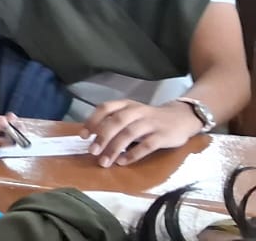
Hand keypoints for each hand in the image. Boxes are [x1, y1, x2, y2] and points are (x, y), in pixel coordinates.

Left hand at [84, 100, 203, 167]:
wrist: (182, 118)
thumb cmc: (149, 119)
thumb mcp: (131, 114)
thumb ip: (113, 122)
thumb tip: (90, 138)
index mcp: (126, 105)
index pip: (105, 108)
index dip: (92, 121)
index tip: (83, 136)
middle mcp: (137, 111)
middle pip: (116, 121)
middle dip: (102, 137)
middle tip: (92, 151)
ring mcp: (151, 123)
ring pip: (129, 133)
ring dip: (115, 148)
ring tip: (105, 161)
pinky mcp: (163, 135)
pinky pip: (147, 145)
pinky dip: (134, 154)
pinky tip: (123, 162)